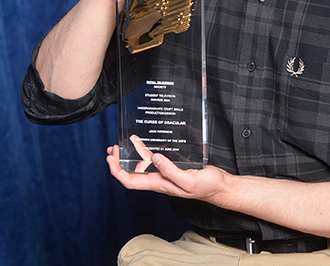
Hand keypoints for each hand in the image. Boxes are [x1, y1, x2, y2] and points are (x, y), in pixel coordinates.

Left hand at [105, 142, 228, 200]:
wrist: (219, 187)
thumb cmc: (206, 186)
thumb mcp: (188, 180)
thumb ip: (171, 171)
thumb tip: (154, 158)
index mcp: (159, 184)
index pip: (130, 181)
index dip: (116, 171)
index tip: (111, 158)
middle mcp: (158, 180)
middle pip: (130, 173)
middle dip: (118, 162)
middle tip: (112, 149)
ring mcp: (164, 173)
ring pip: (140, 165)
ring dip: (129, 155)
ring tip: (123, 142)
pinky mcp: (171, 166)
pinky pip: (153, 159)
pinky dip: (145, 150)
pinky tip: (142, 142)